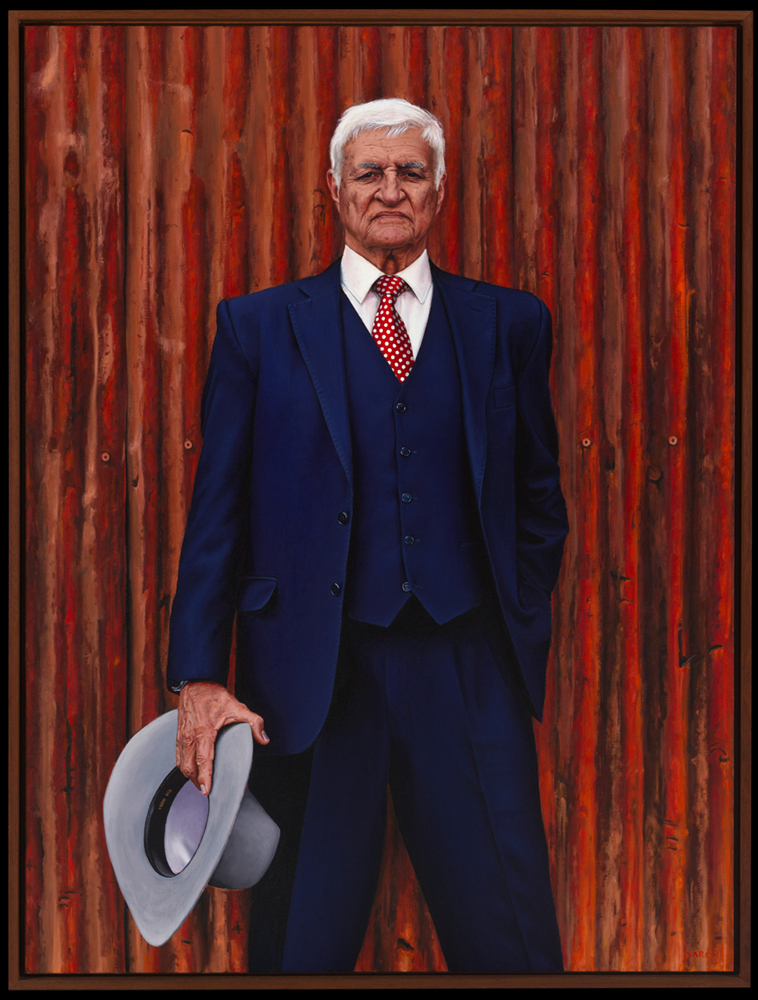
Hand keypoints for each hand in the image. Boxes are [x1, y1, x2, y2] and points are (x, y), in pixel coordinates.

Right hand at [176, 681, 268, 795]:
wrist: (196, 684)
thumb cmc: (215, 696)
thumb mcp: (238, 707)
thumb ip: (254, 723)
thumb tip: (265, 739)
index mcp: (204, 732)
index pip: (203, 760)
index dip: (205, 777)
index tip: (207, 791)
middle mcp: (190, 736)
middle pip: (189, 767)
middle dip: (197, 782)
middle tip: (207, 790)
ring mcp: (182, 736)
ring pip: (181, 764)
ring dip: (190, 776)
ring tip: (200, 784)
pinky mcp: (178, 735)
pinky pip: (178, 756)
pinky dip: (183, 766)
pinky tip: (191, 770)